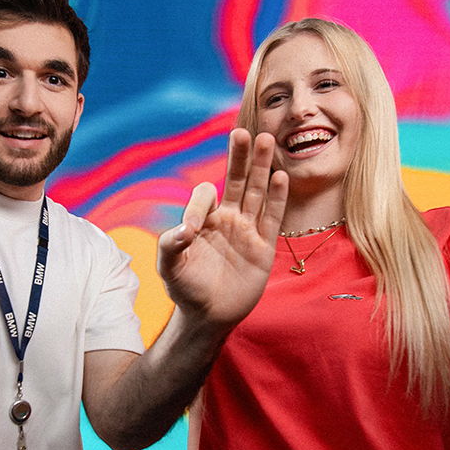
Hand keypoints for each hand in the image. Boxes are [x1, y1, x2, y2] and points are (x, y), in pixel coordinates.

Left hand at [156, 129, 288, 326]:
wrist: (209, 317)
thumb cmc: (186, 290)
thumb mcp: (169, 268)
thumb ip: (170, 245)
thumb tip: (185, 229)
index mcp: (203, 219)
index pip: (206, 194)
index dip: (200, 204)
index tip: (192, 230)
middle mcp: (227, 219)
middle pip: (236, 179)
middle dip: (239, 157)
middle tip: (243, 132)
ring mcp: (247, 231)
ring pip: (256, 192)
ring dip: (261, 167)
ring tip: (266, 139)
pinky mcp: (264, 247)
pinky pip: (272, 217)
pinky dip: (276, 197)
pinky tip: (280, 176)